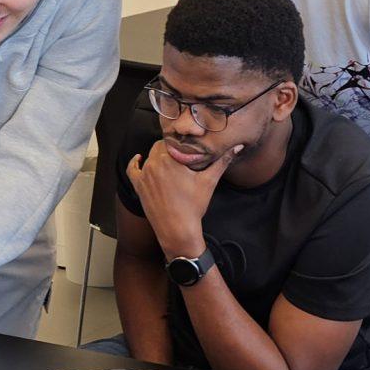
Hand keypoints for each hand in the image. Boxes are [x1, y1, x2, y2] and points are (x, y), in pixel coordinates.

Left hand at [125, 140, 241, 256]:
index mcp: (169, 159)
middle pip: (160, 147)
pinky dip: (135, 163)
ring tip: (170, 161)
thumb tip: (237, 147)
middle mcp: (154, 164)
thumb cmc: (193, 206)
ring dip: (157, 157)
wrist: (177, 230)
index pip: (172, 140)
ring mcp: (144, 176)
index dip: (179, 141)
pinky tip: (139, 159)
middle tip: (181, 154)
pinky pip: (133, 170)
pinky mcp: (139, 187)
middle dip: (170, 149)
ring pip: (149, 157)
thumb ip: (222, 161)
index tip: (187, 145)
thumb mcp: (209, 181)